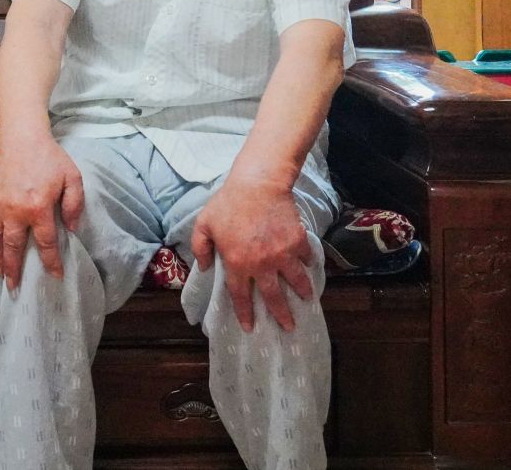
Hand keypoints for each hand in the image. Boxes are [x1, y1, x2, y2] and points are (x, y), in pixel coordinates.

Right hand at [0, 126, 84, 291]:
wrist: (22, 138)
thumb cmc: (51, 157)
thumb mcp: (73, 178)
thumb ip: (74, 205)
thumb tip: (71, 229)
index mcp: (39, 207)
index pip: (45, 242)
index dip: (51, 261)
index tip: (55, 275)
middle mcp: (17, 210)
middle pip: (14, 247)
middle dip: (15, 269)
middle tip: (15, 288)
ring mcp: (1, 205)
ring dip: (0, 258)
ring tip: (2, 275)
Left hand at [190, 175, 316, 332]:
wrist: (258, 183)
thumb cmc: (228, 203)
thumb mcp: (204, 224)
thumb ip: (201, 248)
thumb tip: (206, 269)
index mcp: (237, 263)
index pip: (240, 296)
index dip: (245, 313)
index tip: (250, 327)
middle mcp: (262, 264)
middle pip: (273, 297)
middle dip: (282, 315)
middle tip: (288, 327)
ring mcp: (283, 254)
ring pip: (296, 281)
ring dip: (302, 292)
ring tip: (307, 299)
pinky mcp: (298, 241)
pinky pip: (306, 258)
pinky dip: (309, 264)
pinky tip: (309, 268)